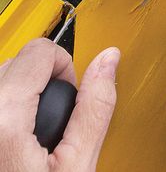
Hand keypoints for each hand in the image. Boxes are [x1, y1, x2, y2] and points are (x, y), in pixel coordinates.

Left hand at [0, 39, 119, 171]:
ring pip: (0, 83)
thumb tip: (107, 62)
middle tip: (52, 124)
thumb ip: (94, 108)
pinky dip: (4, 113)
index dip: (66, 69)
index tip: (71, 97)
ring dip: (19, 98)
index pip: (39, 53)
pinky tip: (13, 142)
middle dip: (42, 84)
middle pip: (16, 64)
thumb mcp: (77, 166)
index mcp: (3, 119)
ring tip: (31, 137)